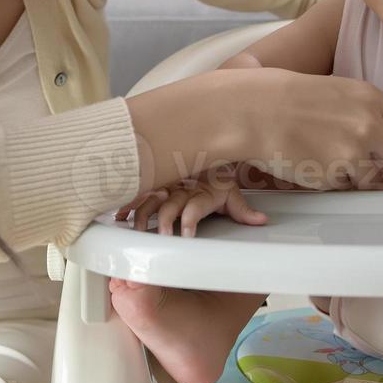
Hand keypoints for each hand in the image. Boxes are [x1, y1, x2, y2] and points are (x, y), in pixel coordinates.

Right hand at [113, 164, 265, 236]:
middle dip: (165, 222)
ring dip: (144, 215)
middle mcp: (182, 189)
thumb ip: (243, 210)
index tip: (185, 236)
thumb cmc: (215, 175)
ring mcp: (166, 186)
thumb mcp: (231, 192)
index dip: (189, 222)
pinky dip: (128, 203)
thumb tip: (262, 221)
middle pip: (170, 206)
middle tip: (162, 236)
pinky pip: (139, 193)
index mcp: (201, 192)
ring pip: (151, 200)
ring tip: (137, 228)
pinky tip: (120, 215)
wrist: (202, 146)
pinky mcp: (154, 184)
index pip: (194, 209)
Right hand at [125, 67, 382, 190]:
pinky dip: (338, 183)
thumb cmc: (285, 96)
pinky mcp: (333, 175)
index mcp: (370, 98)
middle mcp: (369, 124)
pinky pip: (344, 186)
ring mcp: (352, 152)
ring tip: (340, 170)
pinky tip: (316, 168)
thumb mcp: (334, 91)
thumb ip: (363, 112)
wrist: (253, 110)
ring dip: (366, 181)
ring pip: (374, 178)